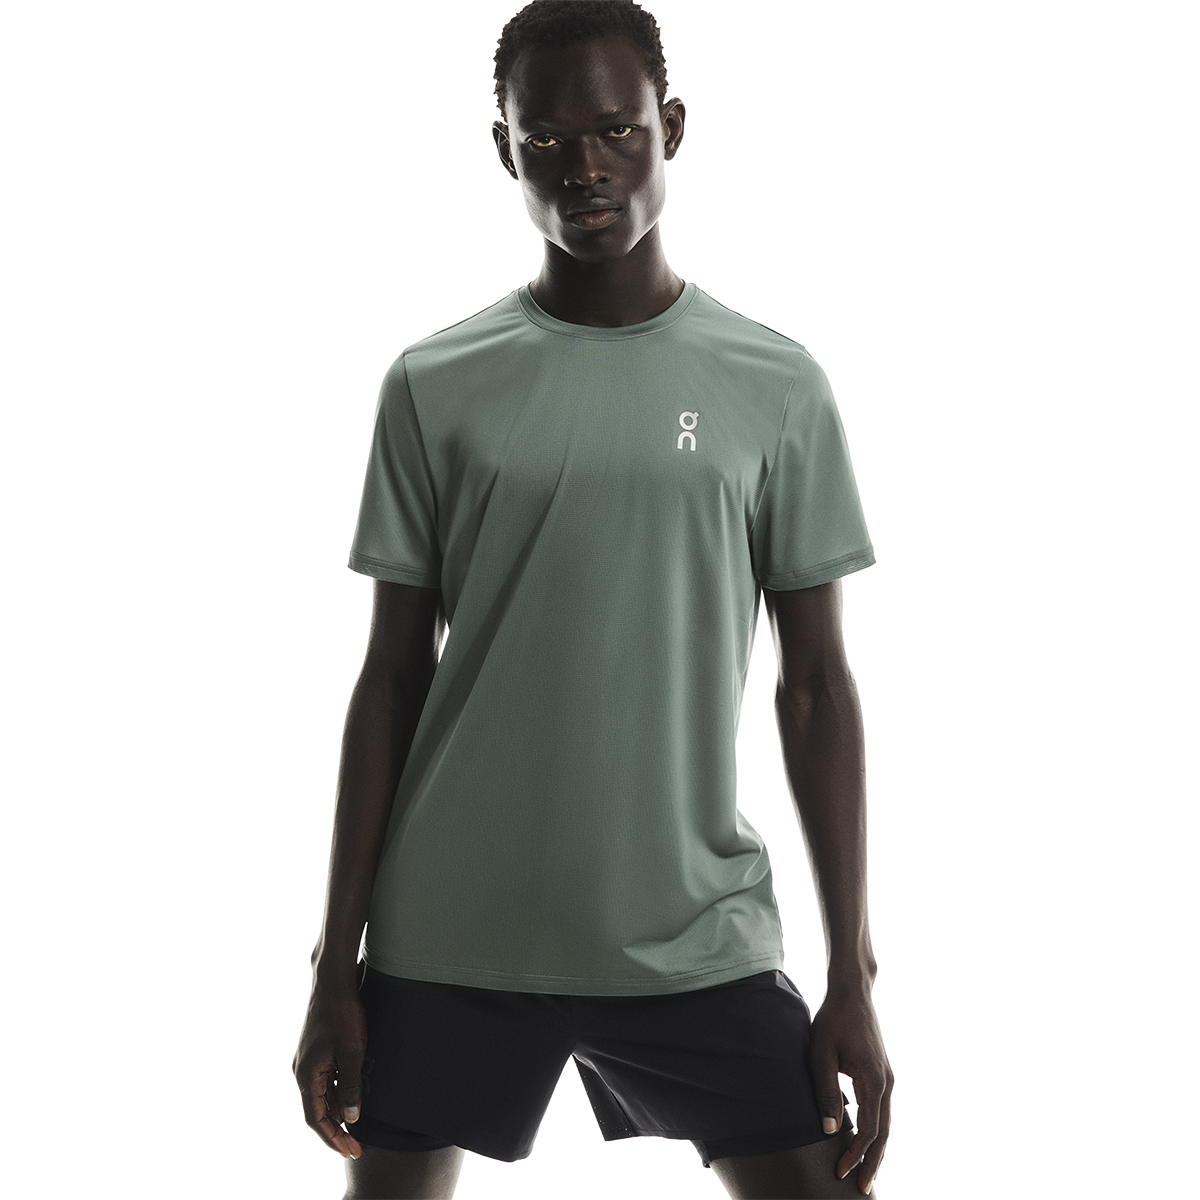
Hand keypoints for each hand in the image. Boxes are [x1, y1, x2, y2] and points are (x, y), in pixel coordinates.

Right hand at [293, 980, 368, 1158]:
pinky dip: (338, 1092)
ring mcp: (308, 1062)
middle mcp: (302, 1071)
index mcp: (307, 1075)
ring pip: (323, 1095)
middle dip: (337, 1129)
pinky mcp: (316, 1052)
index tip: (349, 1150)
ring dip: (339, 1110)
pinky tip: (353, 1098)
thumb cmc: (343, 1015)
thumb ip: (351, 1086)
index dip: (332, 1137)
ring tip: (358, 1128)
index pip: (316, 1118)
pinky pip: (325, 1080)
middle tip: (356, 1146)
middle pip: (318, 1110)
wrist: (333, 983)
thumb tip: (352, 1117)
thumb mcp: (353, 1052)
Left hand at [809, 987, 893, 1194]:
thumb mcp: (821, 1053)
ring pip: (884, 1124)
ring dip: (874, 1149)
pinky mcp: (881, 1075)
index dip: (854, 1153)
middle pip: (882, 1133)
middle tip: (860, 1188)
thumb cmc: (832, 1020)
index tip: (839, 1171)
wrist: (851, 993)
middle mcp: (887, 1083)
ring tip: (864, 1173)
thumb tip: (829, 1130)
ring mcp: (887, 1079)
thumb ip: (825, 1091)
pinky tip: (863, 1143)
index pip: (868, 1130)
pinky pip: (880, 1110)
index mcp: (874, 1080)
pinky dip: (874, 1131)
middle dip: (871, 1162)